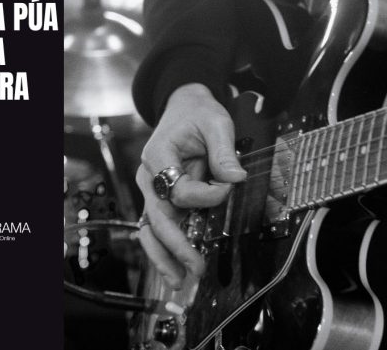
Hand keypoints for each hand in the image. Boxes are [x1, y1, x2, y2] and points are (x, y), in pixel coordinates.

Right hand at [135, 83, 245, 288]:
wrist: (185, 106)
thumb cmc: (198, 113)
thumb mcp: (216, 122)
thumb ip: (224, 150)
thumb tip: (235, 177)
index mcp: (158, 157)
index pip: (178, 190)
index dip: (206, 195)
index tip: (229, 187)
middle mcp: (151, 178)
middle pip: (157, 218)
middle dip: (175, 246)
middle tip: (194, 267)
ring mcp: (154, 191)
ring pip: (152, 229)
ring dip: (165, 256)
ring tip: (179, 280)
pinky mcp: (164, 199)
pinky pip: (161, 227)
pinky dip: (167, 249)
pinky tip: (177, 268)